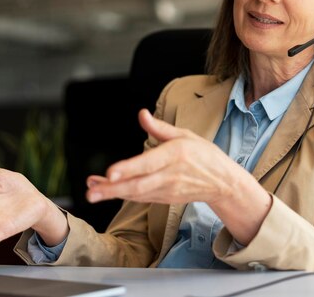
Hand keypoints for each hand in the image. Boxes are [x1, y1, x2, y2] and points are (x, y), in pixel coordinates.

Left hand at [86, 109, 241, 205]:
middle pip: (138, 185)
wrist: (222, 182)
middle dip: (113, 189)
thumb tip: (142, 114)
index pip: (148, 164)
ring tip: (92, 191)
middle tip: (91, 192)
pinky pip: (141, 197)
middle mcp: (170, 175)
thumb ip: (159, 128)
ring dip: (113, 193)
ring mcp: (168, 190)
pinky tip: (107, 190)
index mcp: (176, 155)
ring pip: (137, 194)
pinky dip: (123, 195)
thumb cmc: (204, 155)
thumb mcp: (185, 135)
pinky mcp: (165, 198)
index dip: (128, 169)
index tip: (110, 172)